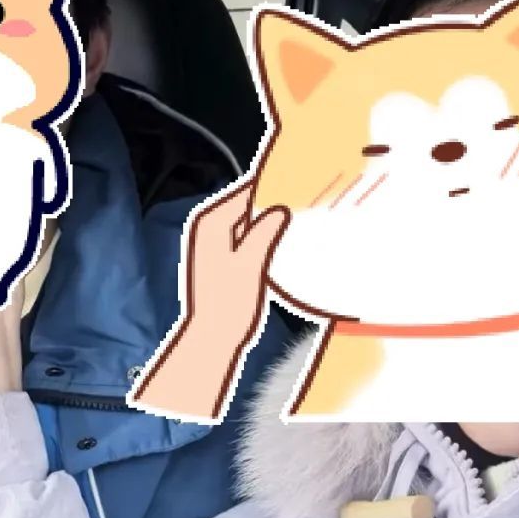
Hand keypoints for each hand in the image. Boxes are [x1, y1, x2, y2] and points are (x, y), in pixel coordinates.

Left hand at [182, 181, 289, 353]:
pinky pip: (249, 234)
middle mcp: (211, 227)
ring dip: (271, 218)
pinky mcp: (224, 257)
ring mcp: (216, 242)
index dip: (274, 184)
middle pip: (248, 202)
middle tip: (307, 196)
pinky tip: (284, 238)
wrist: (214, 337)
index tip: (302, 179)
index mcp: (213, 223)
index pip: (247, 191)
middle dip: (274, 200)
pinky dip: (265, 233)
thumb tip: (280, 208)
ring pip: (250, 218)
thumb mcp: (250, 263)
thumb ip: (264, 231)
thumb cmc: (228, 305)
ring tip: (301, 213)